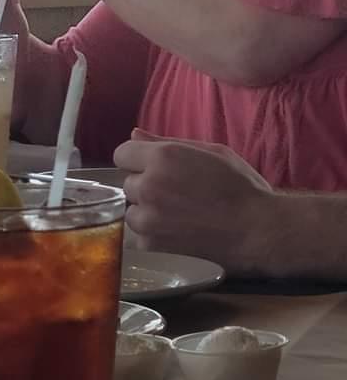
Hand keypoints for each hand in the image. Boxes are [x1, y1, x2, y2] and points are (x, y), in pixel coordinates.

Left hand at [114, 130, 275, 273]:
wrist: (258, 231)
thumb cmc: (241, 188)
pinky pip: (139, 235)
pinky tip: (179, 232)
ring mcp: (147, 218)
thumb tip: (134, 134)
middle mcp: (149, 186)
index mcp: (163, 158)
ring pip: (131, 211)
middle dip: (146, 186)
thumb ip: (167, 142)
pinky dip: (153, 234)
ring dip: (147, 212)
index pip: (122, 153)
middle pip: (128, 183)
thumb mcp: (212, 152)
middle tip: (177, 193)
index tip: (155, 168)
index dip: (138, 160)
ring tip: (179, 215)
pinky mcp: (150, 245)